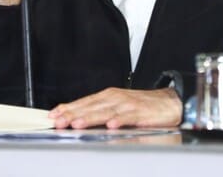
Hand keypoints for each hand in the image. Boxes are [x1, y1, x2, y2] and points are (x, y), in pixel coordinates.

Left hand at [48, 87, 181, 128]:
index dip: (67, 108)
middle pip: (90, 106)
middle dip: (73, 114)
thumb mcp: (116, 105)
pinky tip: (111, 125)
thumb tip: (76, 118)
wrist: (169, 102)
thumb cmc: (141, 105)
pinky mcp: (140, 113)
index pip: (83, 102)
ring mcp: (127, 104)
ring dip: (90, 117)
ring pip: (105, 112)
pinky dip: (119, 121)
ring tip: (78, 124)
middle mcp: (114, 98)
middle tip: (59, 121)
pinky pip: (128, 117)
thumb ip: (98, 111)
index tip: (53, 115)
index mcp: (107, 96)